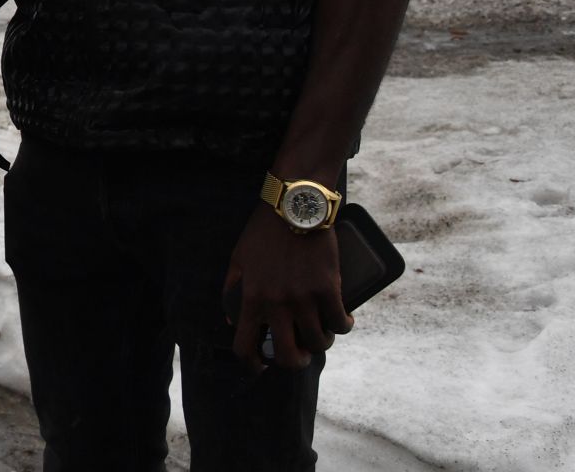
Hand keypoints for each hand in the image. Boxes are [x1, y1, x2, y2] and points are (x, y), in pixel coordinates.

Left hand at [224, 207, 351, 370]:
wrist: (294, 206)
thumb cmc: (264, 232)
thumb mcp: (238, 259)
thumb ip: (232, 291)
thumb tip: (231, 321)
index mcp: (251, 298)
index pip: (245, 346)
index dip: (252, 365)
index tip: (260, 368)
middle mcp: (276, 304)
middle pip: (287, 356)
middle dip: (295, 362)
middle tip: (300, 355)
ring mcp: (304, 298)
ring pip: (318, 344)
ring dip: (321, 343)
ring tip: (322, 334)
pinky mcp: (328, 289)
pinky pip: (340, 323)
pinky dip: (343, 326)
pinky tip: (343, 320)